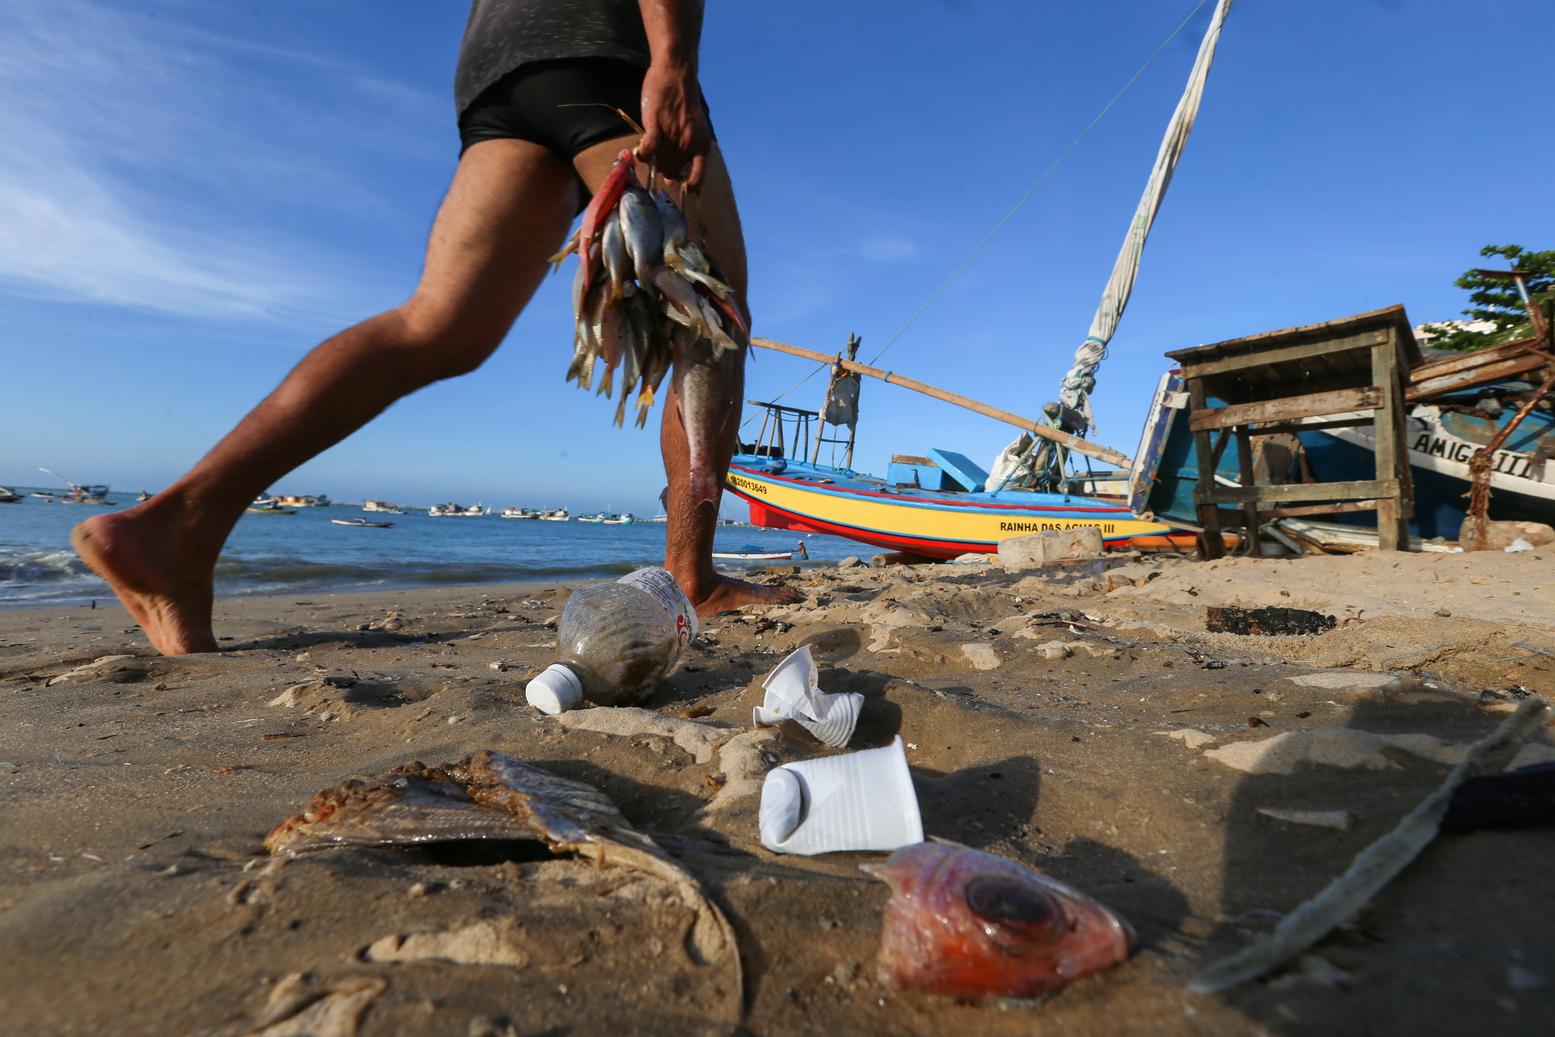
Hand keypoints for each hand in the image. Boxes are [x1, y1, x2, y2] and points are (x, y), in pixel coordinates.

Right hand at [636, 61, 708, 188]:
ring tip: (649, 146)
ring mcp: (674, 135)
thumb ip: (687, 152)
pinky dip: (643, 154)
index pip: (697, 180)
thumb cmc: (684, 102)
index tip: (677, 183)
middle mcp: (689, 143)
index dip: (687, 187)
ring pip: (659, 163)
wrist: (677, 73)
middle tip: (658, 154)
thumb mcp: (694, 129)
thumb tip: (673, 180)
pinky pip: (648, 150)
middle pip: (670, 172)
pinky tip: (641, 150)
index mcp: (702, 145)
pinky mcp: (657, 125)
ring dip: (651, 160)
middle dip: (663, 168)